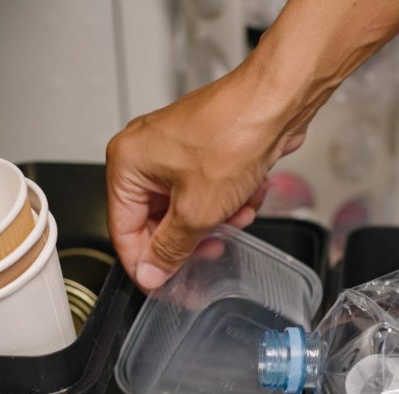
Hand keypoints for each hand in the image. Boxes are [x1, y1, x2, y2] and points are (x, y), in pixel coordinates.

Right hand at [106, 63, 307, 291]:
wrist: (276, 102)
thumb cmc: (233, 134)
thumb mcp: (197, 211)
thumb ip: (170, 248)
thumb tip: (153, 273)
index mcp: (127, 164)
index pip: (123, 230)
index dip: (144, 263)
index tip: (163, 286)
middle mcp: (145, 154)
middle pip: (156, 220)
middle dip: (190, 238)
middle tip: (209, 254)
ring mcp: (175, 151)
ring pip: (186, 208)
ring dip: (215, 220)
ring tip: (237, 215)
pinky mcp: (203, 151)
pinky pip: (206, 191)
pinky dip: (227, 201)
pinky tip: (247, 196)